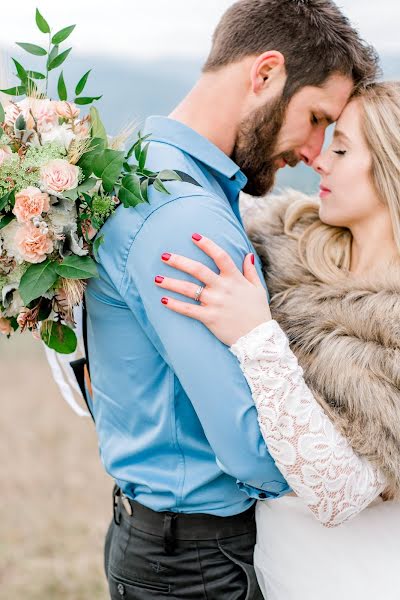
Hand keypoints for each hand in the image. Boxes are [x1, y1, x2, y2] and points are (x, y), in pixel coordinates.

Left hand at [154, 233, 271, 345]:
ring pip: (189, 289)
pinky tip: (163, 300)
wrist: (258, 338)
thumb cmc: (257, 312)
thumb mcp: (258, 289)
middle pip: (198, 270)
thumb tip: (248, 254)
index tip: (193, 236)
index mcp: (235, 278)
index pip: (220, 256)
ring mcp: (215, 303)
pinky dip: (175, 305)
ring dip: (171, 283)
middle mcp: (223, 288)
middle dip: (179, 261)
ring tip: (156, 279)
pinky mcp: (209, 318)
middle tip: (163, 256)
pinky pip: (188, 310)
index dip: (207, 244)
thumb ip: (250, 271)